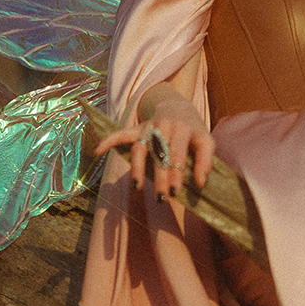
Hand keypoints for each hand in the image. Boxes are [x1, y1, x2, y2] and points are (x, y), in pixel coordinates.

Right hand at [94, 86, 215, 196]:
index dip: (176, 173)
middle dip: (159, 177)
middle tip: (160, 198)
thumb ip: (206, 161)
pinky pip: (121, 134)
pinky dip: (109, 141)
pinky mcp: (137, 129)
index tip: (175, 192)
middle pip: (159, 154)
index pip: (177, 154)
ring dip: (137, 167)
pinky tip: (98, 150)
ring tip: (137, 187)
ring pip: (140, 148)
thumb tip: (200, 183)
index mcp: (183, 129)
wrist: (178, 108)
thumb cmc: (194, 132)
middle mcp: (164, 126)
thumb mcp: (206, 141)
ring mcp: (149, 127)